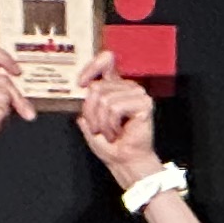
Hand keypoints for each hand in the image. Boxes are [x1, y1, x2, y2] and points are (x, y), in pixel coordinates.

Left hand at [74, 53, 157, 177]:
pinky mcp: (144, 103)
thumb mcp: (88, 120)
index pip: (106, 61)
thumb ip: (84, 102)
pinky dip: (111, 125)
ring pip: (105, 99)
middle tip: (98, 128)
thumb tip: (82, 87)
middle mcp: (127, 86)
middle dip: (90, 113)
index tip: (80, 84)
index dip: (91, 68)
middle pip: (96, 88)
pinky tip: (118, 132)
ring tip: (110, 132)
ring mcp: (137, 93)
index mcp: (115, 86)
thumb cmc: (109, 144)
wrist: (124, 161)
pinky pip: (115, 108)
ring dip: (101, 122)